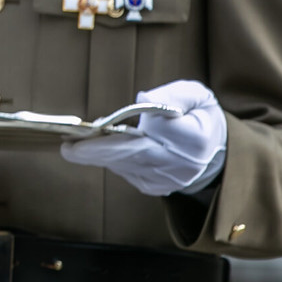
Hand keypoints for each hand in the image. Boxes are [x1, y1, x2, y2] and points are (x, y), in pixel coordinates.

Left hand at [61, 79, 226, 196]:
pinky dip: (110, 160)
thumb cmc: (199, 117)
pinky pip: (126, 172)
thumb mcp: (196, 96)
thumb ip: (174, 94)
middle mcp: (182, 164)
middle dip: (98, 150)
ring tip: (73, 144)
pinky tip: (97, 149)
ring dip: (98, 155)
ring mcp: (167, 180)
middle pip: (135, 155)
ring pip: (125, 165)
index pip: (160, 130)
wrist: (213, 153)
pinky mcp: (154, 187)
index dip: (129, 124)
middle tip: (68, 147)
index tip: (99, 123)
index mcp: (196, 139)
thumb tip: (143, 98)